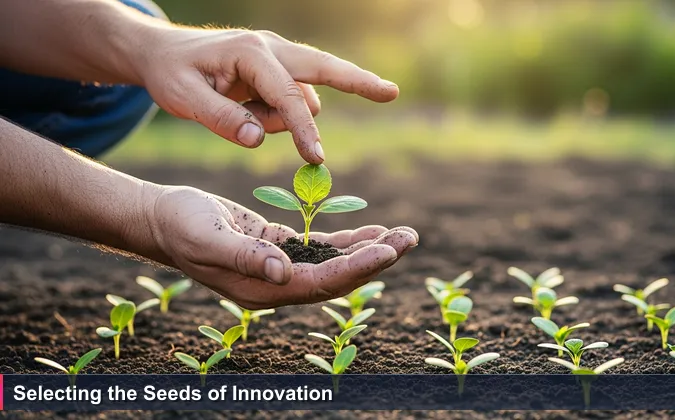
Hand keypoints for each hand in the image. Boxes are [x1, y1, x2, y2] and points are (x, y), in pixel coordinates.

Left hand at [139, 28, 398, 162]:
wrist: (162, 53)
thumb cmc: (172, 74)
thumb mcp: (184, 98)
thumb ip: (222, 119)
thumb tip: (259, 139)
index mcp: (252, 53)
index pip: (288, 96)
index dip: (302, 130)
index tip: (316, 159)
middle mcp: (273, 48)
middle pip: (327, 67)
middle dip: (359, 82)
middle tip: (392, 93)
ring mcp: (279, 55)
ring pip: (303, 97)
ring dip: (283, 118)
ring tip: (235, 111)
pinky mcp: (280, 67)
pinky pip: (293, 99)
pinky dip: (280, 114)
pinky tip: (244, 106)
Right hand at [144, 185, 416, 308]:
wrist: (161, 218)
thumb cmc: (180, 226)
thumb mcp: (208, 238)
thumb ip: (245, 256)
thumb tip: (284, 273)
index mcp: (263, 289)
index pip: (320, 283)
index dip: (355, 269)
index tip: (387, 251)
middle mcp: (277, 283)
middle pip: (337, 277)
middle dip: (376, 260)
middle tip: (410, 239)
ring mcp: (280, 267)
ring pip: (335, 262)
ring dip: (370, 250)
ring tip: (404, 235)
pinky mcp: (279, 247)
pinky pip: (322, 247)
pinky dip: (348, 239)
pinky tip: (372, 230)